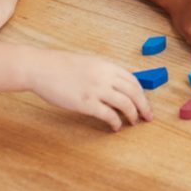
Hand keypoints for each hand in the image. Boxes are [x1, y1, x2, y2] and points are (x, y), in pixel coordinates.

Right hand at [27, 49, 152, 131]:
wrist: (42, 68)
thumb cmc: (62, 67)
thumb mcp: (90, 64)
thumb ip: (105, 73)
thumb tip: (118, 85)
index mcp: (108, 66)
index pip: (133, 80)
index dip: (142, 93)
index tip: (145, 102)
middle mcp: (106, 76)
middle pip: (134, 92)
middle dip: (144, 106)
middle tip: (148, 117)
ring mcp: (96, 89)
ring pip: (125, 104)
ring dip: (132, 115)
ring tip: (134, 122)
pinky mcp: (86, 103)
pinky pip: (108, 115)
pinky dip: (115, 122)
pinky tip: (115, 127)